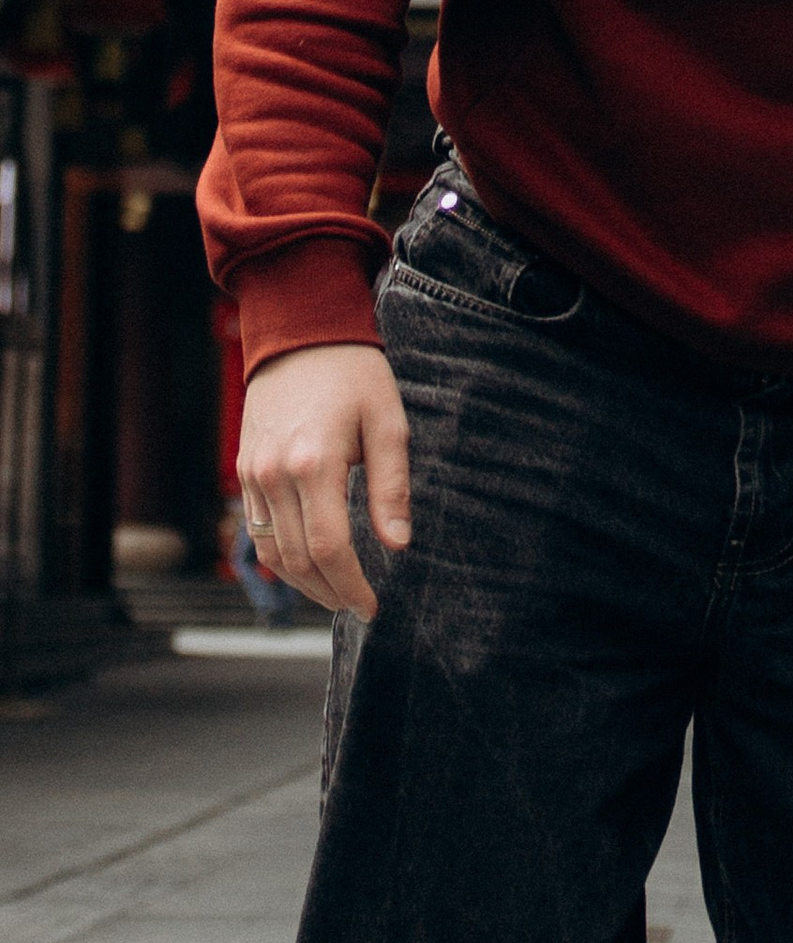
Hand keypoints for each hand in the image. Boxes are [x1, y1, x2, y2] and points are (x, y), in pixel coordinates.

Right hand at [236, 341, 410, 620]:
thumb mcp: (387, 423)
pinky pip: (257, 530)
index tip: (373, 606)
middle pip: (297, 558)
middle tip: (360, 606)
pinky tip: (308, 566)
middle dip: (330, 592)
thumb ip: (392, 487)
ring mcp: (253, 474)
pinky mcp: (244, 470)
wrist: (301, 336)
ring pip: (271, 552)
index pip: (328, 547)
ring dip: (303, 583)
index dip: (351, 585)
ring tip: (337, 594)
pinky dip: (280, 557)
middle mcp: (275, 474)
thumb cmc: (354, 375)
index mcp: (314, 463)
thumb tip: (398, 545)